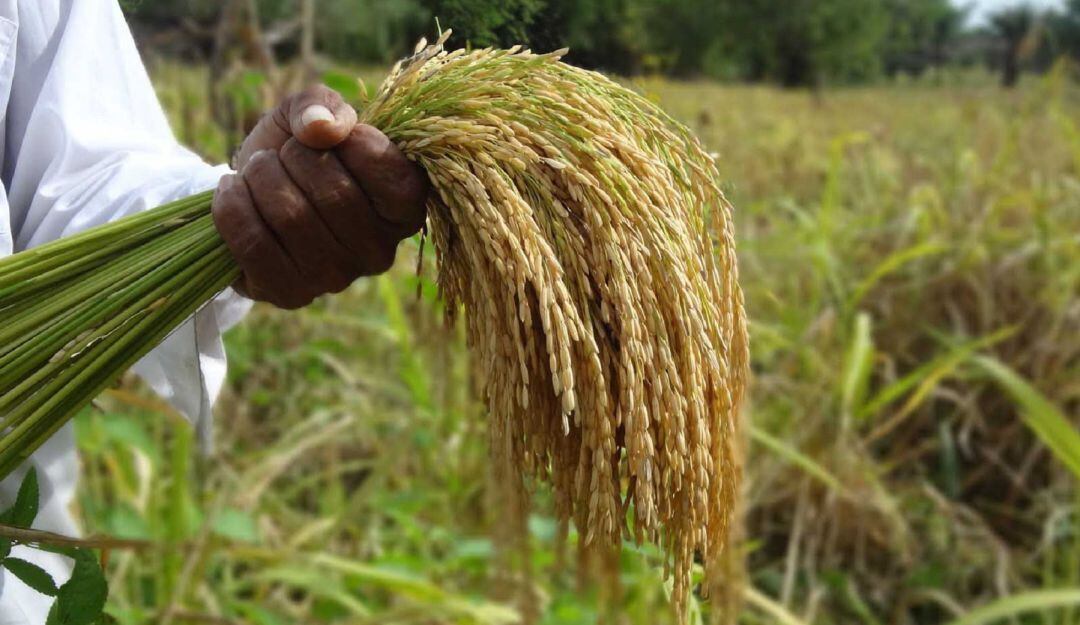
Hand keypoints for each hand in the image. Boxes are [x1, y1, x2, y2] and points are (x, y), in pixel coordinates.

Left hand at [212, 85, 428, 308]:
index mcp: (403, 209)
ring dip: (260, 177)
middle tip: (282, 153)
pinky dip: (233, 206)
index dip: (354, 143)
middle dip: (295, 157)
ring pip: (291, 216)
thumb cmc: (294, 150)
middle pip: (336, 195)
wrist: (248, 190)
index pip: (392, 175)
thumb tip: (322, 128)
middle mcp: (379, 252)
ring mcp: (336, 279)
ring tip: (256, 170)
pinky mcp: (291, 294)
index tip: (328, 135)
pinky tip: (232, 191)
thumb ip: (323, 105)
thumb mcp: (312, 113)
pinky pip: (254, 244)